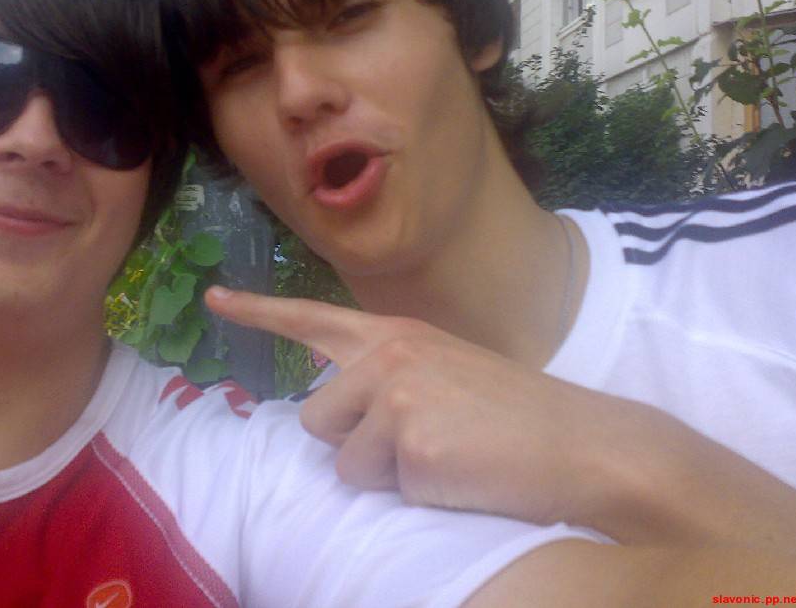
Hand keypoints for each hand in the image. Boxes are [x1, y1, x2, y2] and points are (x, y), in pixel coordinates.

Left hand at [206, 285, 626, 522]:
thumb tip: (337, 416)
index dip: (258, 312)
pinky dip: (413, 494)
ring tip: (443, 457)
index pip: (312, 318)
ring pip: (342, 462)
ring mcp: (396, 394)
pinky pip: (379, 489)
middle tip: (426, 441)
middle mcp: (388, 355)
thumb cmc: (513, 416)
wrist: (582, 443)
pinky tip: (457, 474)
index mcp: (396, 334)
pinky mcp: (409, 441)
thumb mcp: (444, 371)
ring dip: (383, 474)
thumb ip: (388, 377)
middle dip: (356, 445)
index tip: (213, 300)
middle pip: (316, 419)